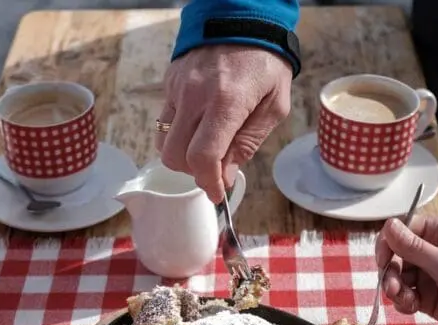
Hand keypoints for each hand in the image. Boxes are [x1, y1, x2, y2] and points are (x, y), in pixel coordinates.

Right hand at [157, 45, 291, 202]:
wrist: (244, 18)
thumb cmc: (266, 62)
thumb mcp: (274, 106)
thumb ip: (247, 143)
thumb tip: (225, 175)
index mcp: (227, 102)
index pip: (203, 157)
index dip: (208, 183)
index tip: (216, 193)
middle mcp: (196, 95)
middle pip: (175, 156)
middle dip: (193, 172)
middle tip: (212, 169)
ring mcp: (178, 88)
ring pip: (163, 142)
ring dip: (181, 155)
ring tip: (204, 147)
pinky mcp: (169, 83)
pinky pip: (164, 120)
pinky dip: (178, 132)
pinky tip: (197, 124)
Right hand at [375, 215, 437, 324]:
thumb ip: (415, 248)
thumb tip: (388, 225)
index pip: (402, 229)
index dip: (388, 242)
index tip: (382, 259)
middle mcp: (430, 252)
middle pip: (395, 255)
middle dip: (390, 271)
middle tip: (391, 288)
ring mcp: (427, 275)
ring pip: (397, 277)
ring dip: (394, 289)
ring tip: (404, 300)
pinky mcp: (426, 296)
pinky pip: (404, 295)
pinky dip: (403, 302)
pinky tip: (412, 308)